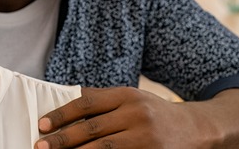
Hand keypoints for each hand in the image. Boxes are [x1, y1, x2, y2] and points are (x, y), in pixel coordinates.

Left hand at [35, 87, 238, 148]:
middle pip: (91, 129)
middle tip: (41, 146)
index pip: (87, 104)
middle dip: (63, 140)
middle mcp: (136, 114)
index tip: (43, 125)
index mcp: (127, 95)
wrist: (198, 129)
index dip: (62, 114)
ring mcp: (145, 138)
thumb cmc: (155, 114)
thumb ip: (101, 101)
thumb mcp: (131, 99)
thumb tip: (64, 106)